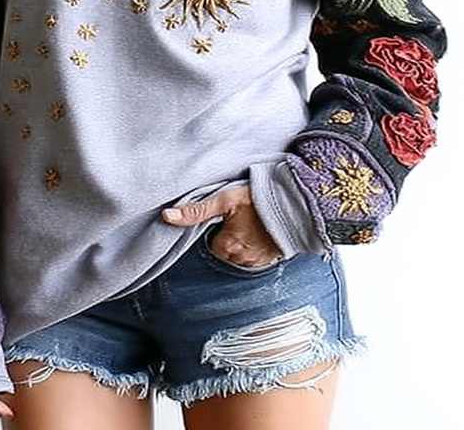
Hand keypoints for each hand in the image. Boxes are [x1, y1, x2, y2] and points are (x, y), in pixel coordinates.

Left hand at [162, 186, 282, 266]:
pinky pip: (254, 259)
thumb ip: (196, 210)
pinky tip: (260, 235)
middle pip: (223, 252)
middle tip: (237, 220)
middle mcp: (239, 259)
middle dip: (227, 239)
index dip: (214, 231)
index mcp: (225, 246)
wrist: (296, 206)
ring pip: (238, 257)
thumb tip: (167, 216)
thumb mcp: (225, 200)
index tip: (223, 220)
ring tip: (249, 226)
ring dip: (241, 245)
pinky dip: (254, 249)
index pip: (210, 244)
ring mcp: (256, 263)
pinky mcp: (270, 262)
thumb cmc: (260, 201)